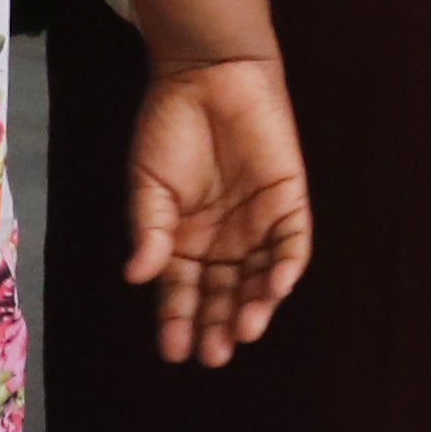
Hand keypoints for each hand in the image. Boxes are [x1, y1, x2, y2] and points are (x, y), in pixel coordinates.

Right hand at [124, 55, 312, 365]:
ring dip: (254, 306)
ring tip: (244, 331)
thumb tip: (138, 277)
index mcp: (181, 242)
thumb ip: (149, 230)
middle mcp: (221, 241)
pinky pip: (292, 242)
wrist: (206, 77)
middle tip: (214, 354)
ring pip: (259, 277)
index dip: (178, 322)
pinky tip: (274, 288)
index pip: (181, 293)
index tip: (173, 351)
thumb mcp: (148, 185)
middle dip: (218, 325)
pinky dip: (285, 267)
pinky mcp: (288, 201)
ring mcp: (256, 224)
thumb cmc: (168, 130)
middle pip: (222, 294)